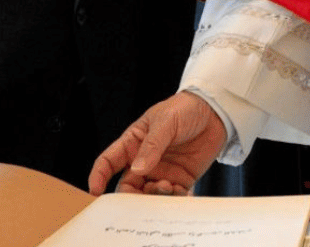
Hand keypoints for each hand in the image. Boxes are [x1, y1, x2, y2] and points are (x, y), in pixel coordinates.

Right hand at [88, 91, 225, 195]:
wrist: (214, 112)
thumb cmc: (184, 109)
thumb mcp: (165, 122)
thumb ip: (152, 146)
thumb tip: (138, 169)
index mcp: (133, 144)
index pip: (108, 162)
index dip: (98, 176)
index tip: (94, 191)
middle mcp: (143, 162)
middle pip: (127, 186)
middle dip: (130, 196)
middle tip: (141, 197)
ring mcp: (161, 172)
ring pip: (148, 196)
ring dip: (155, 198)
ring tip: (168, 187)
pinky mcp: (180, 180)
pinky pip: (172, 198)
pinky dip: (175, 201)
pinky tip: (182, 193)